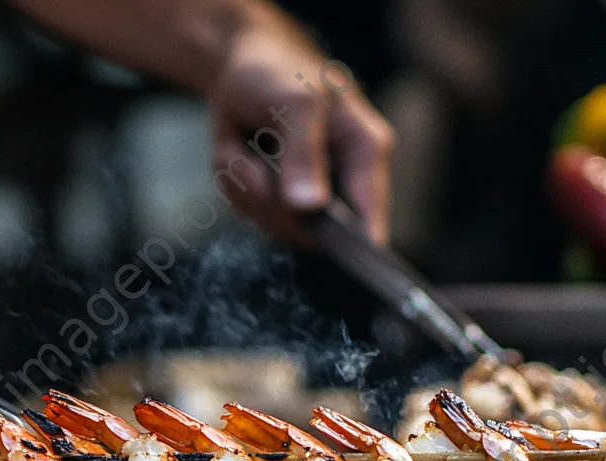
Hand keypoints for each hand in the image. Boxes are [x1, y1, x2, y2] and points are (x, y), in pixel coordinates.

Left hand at [207, 8, 392, 244]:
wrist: (242, 66)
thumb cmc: (281, 73)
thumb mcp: (296, 102)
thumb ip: (304, 154)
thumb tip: (308, 207)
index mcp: (365, 157)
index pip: (370, 226)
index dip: (350, 249)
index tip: (319, 245)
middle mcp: (341, 186)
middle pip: (310, 236)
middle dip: (273, 203)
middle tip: (260, 162)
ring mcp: (306, 199)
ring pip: (273, 226)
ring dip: (248, 188)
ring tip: (253, 149)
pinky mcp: (275, 202)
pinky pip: (248, 213)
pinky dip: (235, 185)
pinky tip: (244, 155)